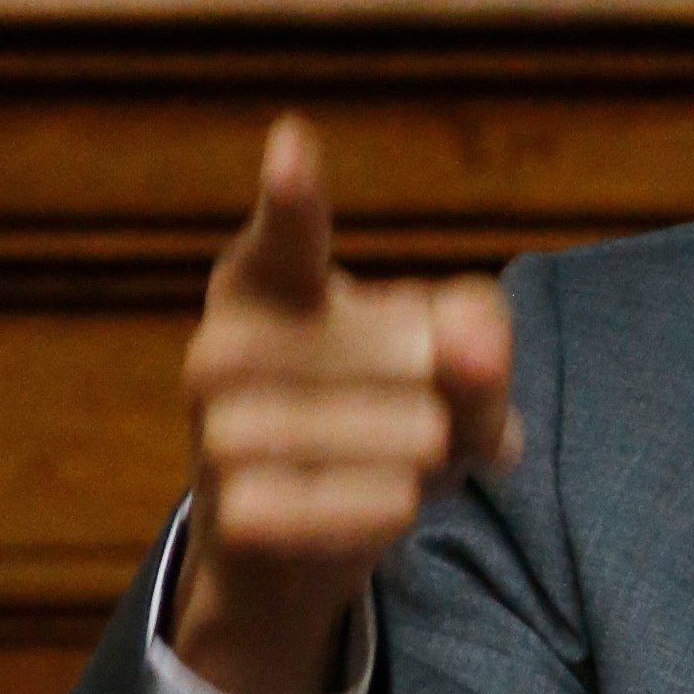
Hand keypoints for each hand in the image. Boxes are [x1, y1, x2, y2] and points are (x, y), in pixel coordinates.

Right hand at [170, 115, 521, 693]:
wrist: (300, 548)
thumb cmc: (385, 422)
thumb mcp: (454, 377)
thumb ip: (480, 341)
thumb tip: (475, 341)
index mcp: (270, 282)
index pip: (286, 235)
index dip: (294, 196)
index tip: (294, 144)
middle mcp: (223, 345)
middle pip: (371, 342)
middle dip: (434, 376)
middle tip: (447, 405)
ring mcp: (213, 429)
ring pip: (349, 426)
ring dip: (415, 443)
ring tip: (427, 452)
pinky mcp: (228, 511)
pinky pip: (327, 502)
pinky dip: (381, 503)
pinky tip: (399, 498)